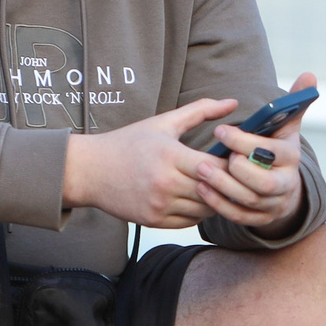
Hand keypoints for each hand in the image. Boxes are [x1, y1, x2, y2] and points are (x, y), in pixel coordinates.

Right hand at [62, 96, 230, 227]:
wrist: (89, 170)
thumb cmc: (127, 144)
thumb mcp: (163, 123)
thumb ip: (200, 111)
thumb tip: (233, 102)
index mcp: (170, 155)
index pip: (216, 166)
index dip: (231, 165)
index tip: (236, 160)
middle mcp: (165, 183)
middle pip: (214, 190)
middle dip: (228, 184)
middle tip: (235, 178)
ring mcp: (159, 205)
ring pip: (205, 210)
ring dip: (216, 200)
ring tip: (217, 187)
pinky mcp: (154, 221)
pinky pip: (190, 223)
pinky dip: (198, 213)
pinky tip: (197, 199)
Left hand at [184, 72, 314, 233]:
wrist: (283, 188)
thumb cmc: (277, 150)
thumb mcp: (286, 127)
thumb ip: (293, 103)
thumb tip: (309, 75)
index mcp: (291, 158)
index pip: (271, 152)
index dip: (245, 142)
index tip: (221, 131)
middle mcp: (285, 183)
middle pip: (262, 181)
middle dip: (235, 170)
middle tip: (208, 157)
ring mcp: (272, 204)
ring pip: (248, 199)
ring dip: (222, 186)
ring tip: (200, 171)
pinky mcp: (259, 218)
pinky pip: (238, 215)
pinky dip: (219, 203)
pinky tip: (202, 189)